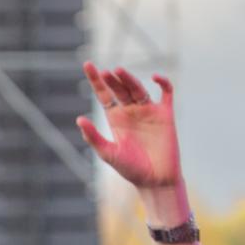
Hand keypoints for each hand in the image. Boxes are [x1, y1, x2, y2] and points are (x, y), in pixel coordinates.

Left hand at [77, 63, 180, 192]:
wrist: (155, 179)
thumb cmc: (130, 169)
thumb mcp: (108, 152)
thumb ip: (93, 136)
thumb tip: (79, 118)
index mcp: (115, 119)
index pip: (104, 94)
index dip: (96, 80)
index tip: (87, 65)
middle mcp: (130, 112)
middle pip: (119, 89)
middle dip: (111, 80)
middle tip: (104, 72)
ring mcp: (148, 111)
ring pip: (138, 89)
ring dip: (129, 80)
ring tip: (118, 71)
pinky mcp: (166, 114)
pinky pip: (166, 93)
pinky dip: (163, 83)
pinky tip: (154, 77)